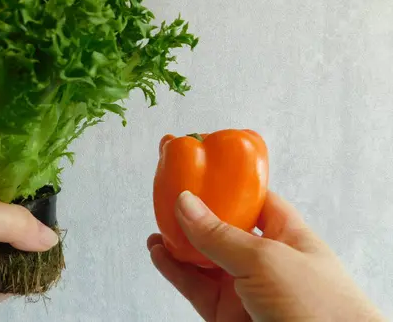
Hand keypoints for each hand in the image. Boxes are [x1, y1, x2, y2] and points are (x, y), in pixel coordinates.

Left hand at [0, 180, 58, 321]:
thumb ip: (14, 221)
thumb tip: (48, 237)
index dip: (21, 192)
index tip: (49, 196)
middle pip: (5, 222)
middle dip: (29, 225)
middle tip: (56, 225)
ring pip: (8, 253)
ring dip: (28, 255)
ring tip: (55, 251)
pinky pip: (4, 285)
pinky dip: (21, 282)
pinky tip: (39, 275)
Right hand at [148, 190, 384, 321]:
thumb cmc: (322, 311)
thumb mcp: (268, 259)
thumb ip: (221, 234)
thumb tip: (186, 203)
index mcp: (285, 235)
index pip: (252, 200)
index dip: (226, 185)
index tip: (198, 170)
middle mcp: (263, 259)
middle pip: (221, 228)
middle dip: (194, 214)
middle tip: (167, 195)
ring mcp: (243, 287)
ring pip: (202, 259)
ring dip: (177, 242)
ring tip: (156, 224)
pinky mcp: (225, 313)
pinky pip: (193, 286)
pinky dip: (173, 269)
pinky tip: (159, 253)